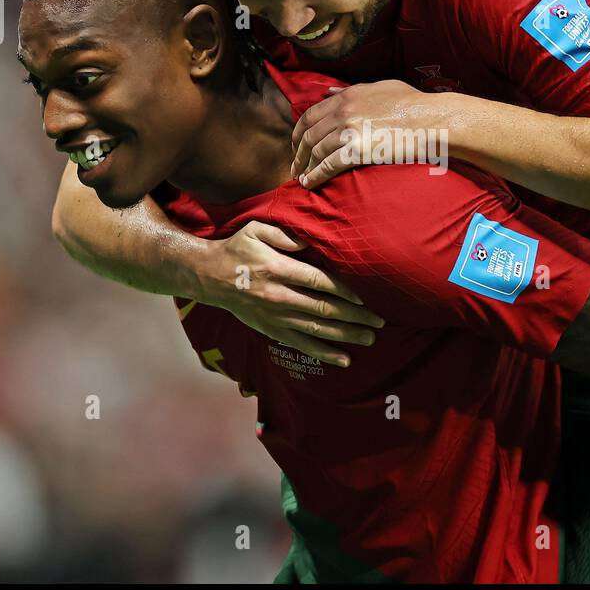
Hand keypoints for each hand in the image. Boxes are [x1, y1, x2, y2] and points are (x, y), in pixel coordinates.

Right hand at [201, 221, 383, 366]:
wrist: (209, 276)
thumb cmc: (238, 249)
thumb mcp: (257, 229)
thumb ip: (285, 235)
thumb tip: (311, 241)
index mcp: (279, 269)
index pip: (319, 282)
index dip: (344, 291)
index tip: (366, 297)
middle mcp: (279, 296)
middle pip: (324, 308)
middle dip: (355, 316)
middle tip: (380, 321)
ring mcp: (276, 317)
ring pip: (317, 329)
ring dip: (346, 335)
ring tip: (370, 338)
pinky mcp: (272, 330)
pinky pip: (301, 345)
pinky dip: (324, 354)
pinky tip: (345, 359)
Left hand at [290, 80, 443, 188]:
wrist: (431, 120)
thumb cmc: (412, 103)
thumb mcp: (380, 87)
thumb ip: (351, 89)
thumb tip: (328, 91)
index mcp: (346, 95)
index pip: (310, 115)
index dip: (298, 132)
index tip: (296, 144)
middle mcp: (342, 111)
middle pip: (308, 135)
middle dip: (298, 153)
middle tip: (295, 165)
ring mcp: (348, 131)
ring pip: (315, 152)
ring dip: (304, 167)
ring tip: (301, 178)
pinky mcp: (356, 151)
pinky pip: (327, 166)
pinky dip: (315, 176)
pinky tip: (309, 184)